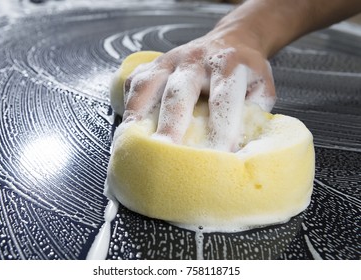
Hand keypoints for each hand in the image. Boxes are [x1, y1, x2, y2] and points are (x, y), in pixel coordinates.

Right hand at [123, 31, 275, 151]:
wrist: (229, 40)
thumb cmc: (244, 72)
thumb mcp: (262, 89)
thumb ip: (253, 116)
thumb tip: (240, 152)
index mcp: (228, 66)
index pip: (223, 100)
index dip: (220, 130)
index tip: (216, 157)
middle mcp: (195, 59)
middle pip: (178, 92)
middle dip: (170, 125)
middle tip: (164, 152)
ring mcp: (170, 59)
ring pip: (147, 85)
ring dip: (138, 116)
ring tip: (132, 143)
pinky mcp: (153, 63)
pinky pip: (134, 82)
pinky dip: (129, 105)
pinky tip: (130, 125)